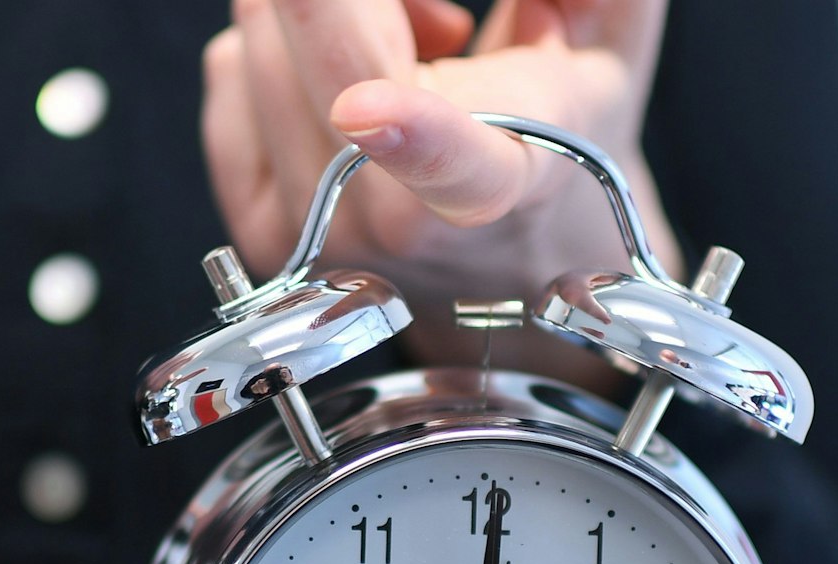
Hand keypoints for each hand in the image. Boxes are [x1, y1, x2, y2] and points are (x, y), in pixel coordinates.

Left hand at [201, 0, 682, 382]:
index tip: (366, 108)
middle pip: (322, 37)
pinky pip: (228, 70)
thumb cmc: (564, 131)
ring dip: (319, 10)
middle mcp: (399, 225)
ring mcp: (318, 234)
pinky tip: (339, 85)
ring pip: (262, 41)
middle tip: (425, 11)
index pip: (462, 166)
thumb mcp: (609, 35)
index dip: (412, 131)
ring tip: (398, 46)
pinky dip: (277, 47)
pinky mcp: (256, 227)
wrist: (512, 263)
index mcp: (506, 177)